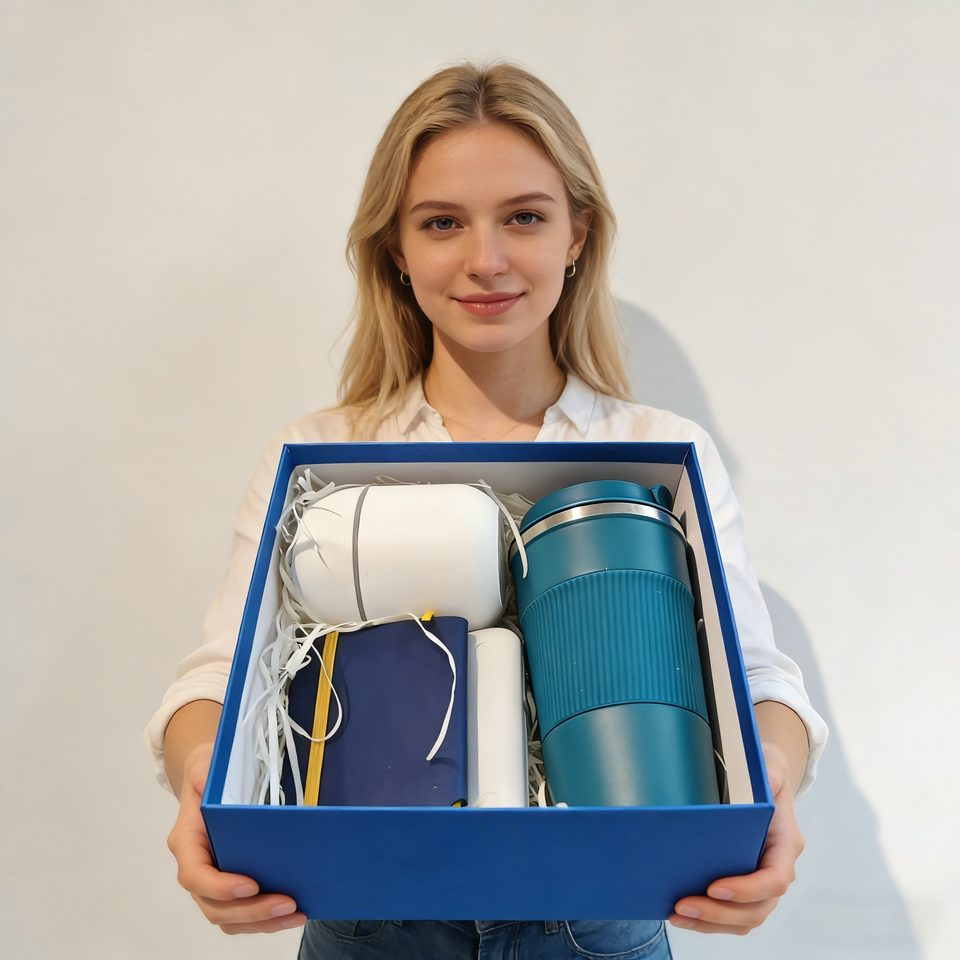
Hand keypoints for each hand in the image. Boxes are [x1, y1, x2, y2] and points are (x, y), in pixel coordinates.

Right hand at [166, 742, 306, 934]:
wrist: (210, 782)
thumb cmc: (210, 775)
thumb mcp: (206, 766)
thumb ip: (204, 774)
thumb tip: (206, 780)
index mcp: (187, 842)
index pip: (195, 875)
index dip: (220, 887)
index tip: (250, 886)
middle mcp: (197, 868)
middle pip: (214, 907)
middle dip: (252, 911)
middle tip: (288, 903)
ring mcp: (212, 882)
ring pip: (229, 918)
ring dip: (262, 923)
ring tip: (296, 915)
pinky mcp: (231, 887)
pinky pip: (242, 914)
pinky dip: (265, 920)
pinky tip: (293, 913)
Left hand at [668, 743, 804, 934]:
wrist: (764, 780)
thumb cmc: (764, 772)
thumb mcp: (768, 765)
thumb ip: (771, 772)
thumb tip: (768, 779)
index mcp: (785, 843)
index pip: (775, 878)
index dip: (747, 889)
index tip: (714, 887)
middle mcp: (777, 867)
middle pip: (757, 908)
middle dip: (720, 913)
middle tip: (683, 905)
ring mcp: (762, 881)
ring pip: (744, 919)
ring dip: (711, 924)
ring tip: (676, 916)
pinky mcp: (744, 886)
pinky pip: (733, 915)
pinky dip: (709, 922)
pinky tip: (682, 915)